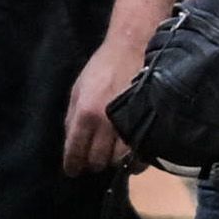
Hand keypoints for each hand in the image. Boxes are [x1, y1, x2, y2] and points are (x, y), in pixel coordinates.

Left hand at [61, 34, 142, 176]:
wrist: (134, 47)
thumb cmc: (103, 66)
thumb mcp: (78, 88)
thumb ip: (71, 117)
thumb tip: (70, 143)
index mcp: (86, 113)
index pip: (75, 151)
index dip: (73, 165)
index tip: (73, 171)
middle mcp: (106, 123)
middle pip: (97, 161)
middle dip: (93, 162)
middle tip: (94, 158)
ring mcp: (129, 125)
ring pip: (118, 161)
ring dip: (113, 161)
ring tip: (112, 154)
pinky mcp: (148, 125)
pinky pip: (140, 155)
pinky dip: (134, 160)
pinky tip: (130, 154)